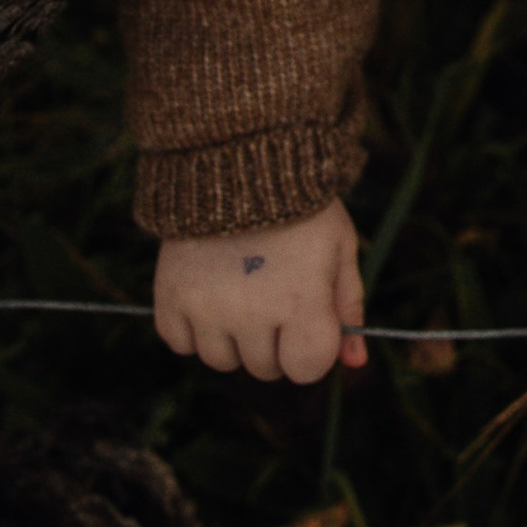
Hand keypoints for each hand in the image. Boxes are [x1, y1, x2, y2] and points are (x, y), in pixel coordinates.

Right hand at [153, 203, 367, 382]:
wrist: (239, 157)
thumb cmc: (301, 205)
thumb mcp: (339, 247)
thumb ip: (347, 306)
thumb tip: (356, 362)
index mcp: (301, 303)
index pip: (306, 369)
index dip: (311, 349)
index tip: (307, 321)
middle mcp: (252, 313)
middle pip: (264, 368)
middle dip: (274, 341)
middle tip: (272, 293)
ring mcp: (206, 308)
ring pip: (221, 361)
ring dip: (232, 337)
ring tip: (240, 288)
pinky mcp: (170, 296)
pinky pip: (179, 343)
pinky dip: (192, 328)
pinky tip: (208, 292)